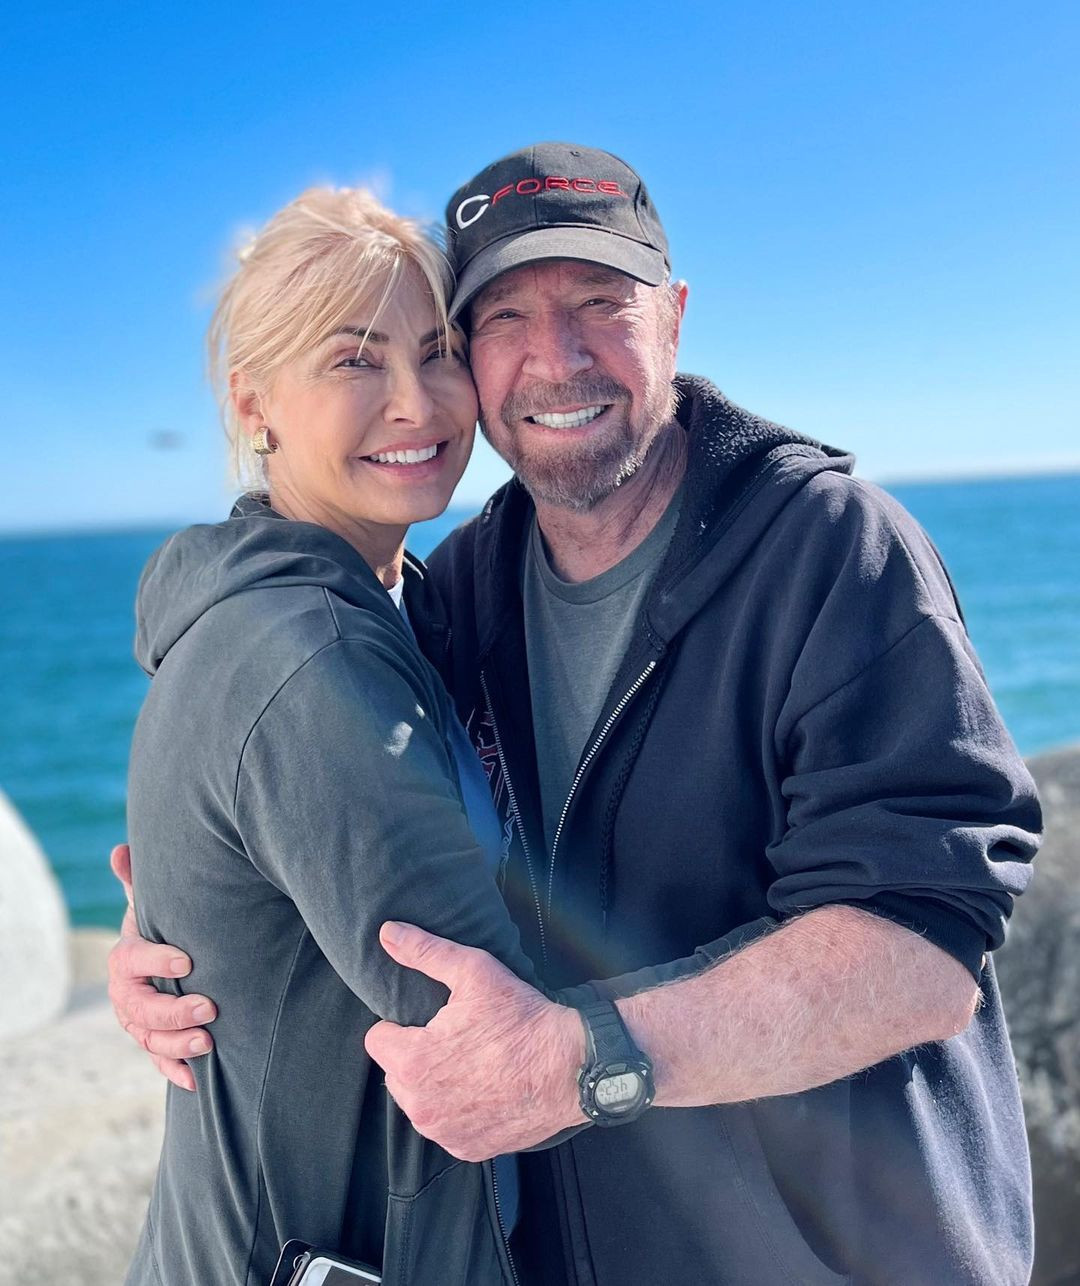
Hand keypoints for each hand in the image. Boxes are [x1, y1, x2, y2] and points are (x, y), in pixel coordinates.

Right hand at [107, 843, 216, 1091]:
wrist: (168, 961)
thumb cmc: (168, 927)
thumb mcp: (158, 905)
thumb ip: (142, 882)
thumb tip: (121, 850)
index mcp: (126, 958)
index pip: (133, 959)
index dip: (156, 960)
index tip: (187, 960)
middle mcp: (126, 994)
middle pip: (140, 1009)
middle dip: (173, 1011)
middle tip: (209, 1008)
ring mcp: (138, 1022)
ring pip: (149, 1039)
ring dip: (177, 1045)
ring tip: (209, 1042)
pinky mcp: (154, 1042)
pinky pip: (158, 1062)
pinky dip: (175, 1071)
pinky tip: (196, 1079)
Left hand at [364, 922, 584, 1160]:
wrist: (572, 1066)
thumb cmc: (522, 1018)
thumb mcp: (474, 971)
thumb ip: (424, 952)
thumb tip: (387, 933)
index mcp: (412, 1062)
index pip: (377, 1040)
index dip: (402, 1025)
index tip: (431, 1021)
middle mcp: (421, 1106)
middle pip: (395, 1073)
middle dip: (416, 1056)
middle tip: (456, 1040)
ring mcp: (444, 1133)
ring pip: (419, 1102)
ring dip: (434, 1086)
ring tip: (471, 1063)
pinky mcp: (467, 1148)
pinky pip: (446, 1126)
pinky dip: (458, 1111)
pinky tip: (484, 1089)